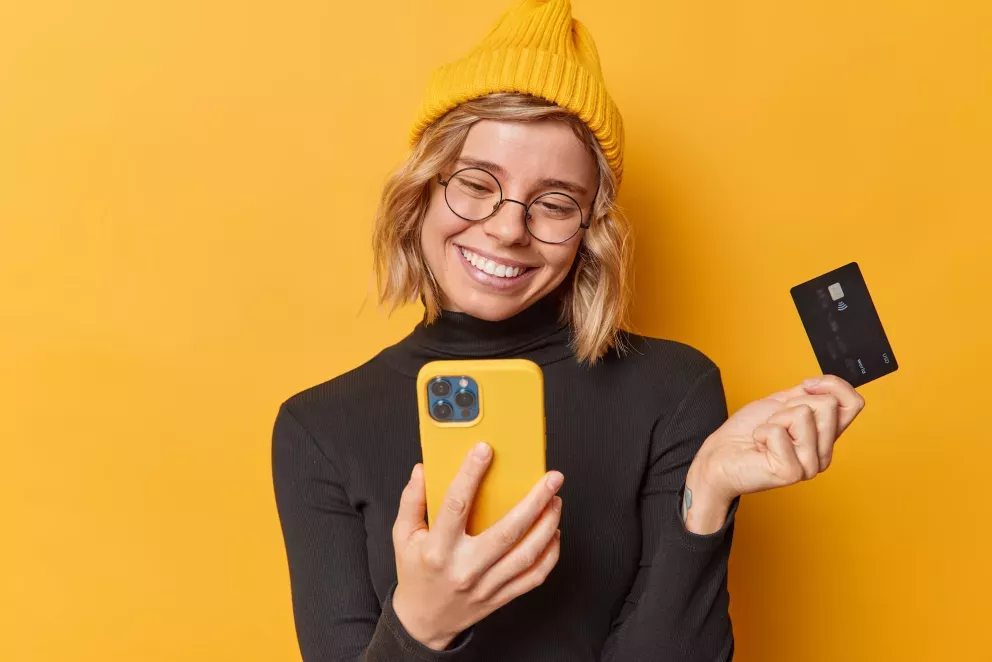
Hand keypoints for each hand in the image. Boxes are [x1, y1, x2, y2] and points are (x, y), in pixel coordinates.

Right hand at [391, 442, 562, 649]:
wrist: (424, 621)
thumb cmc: (416, 573)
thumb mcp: (403, 536)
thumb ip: (412, 501)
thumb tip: (422, 469)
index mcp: (438, 549)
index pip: (455, 505)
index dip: (470, 475)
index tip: (484, 451)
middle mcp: (465, 568)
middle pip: (506, 531)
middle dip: (534, 501)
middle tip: (551, 479)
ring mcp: (486, 585)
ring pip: (526, 554)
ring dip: (547, 524)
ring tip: (555, 501)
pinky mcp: (501, 596)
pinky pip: (534, 576)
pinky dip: (550, 554)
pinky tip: (553, 533)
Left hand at [687, 374, 866, 516]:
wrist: (719, 457)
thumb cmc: (747, 433)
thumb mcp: (781, 404)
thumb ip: (808, 394)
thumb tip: (827, 384)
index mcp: (825, 437)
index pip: (853, 404)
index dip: (833, 384)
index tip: (806, 385)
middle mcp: (823, 453)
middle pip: (827, 405)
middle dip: (791, 405)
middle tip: (773, 423)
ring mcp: (810, 465)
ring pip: (803, 414)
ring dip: (775, 419)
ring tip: (766, 437)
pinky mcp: (792, 472)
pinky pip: (779, 431)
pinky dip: (762, 432)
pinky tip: (759, 447)